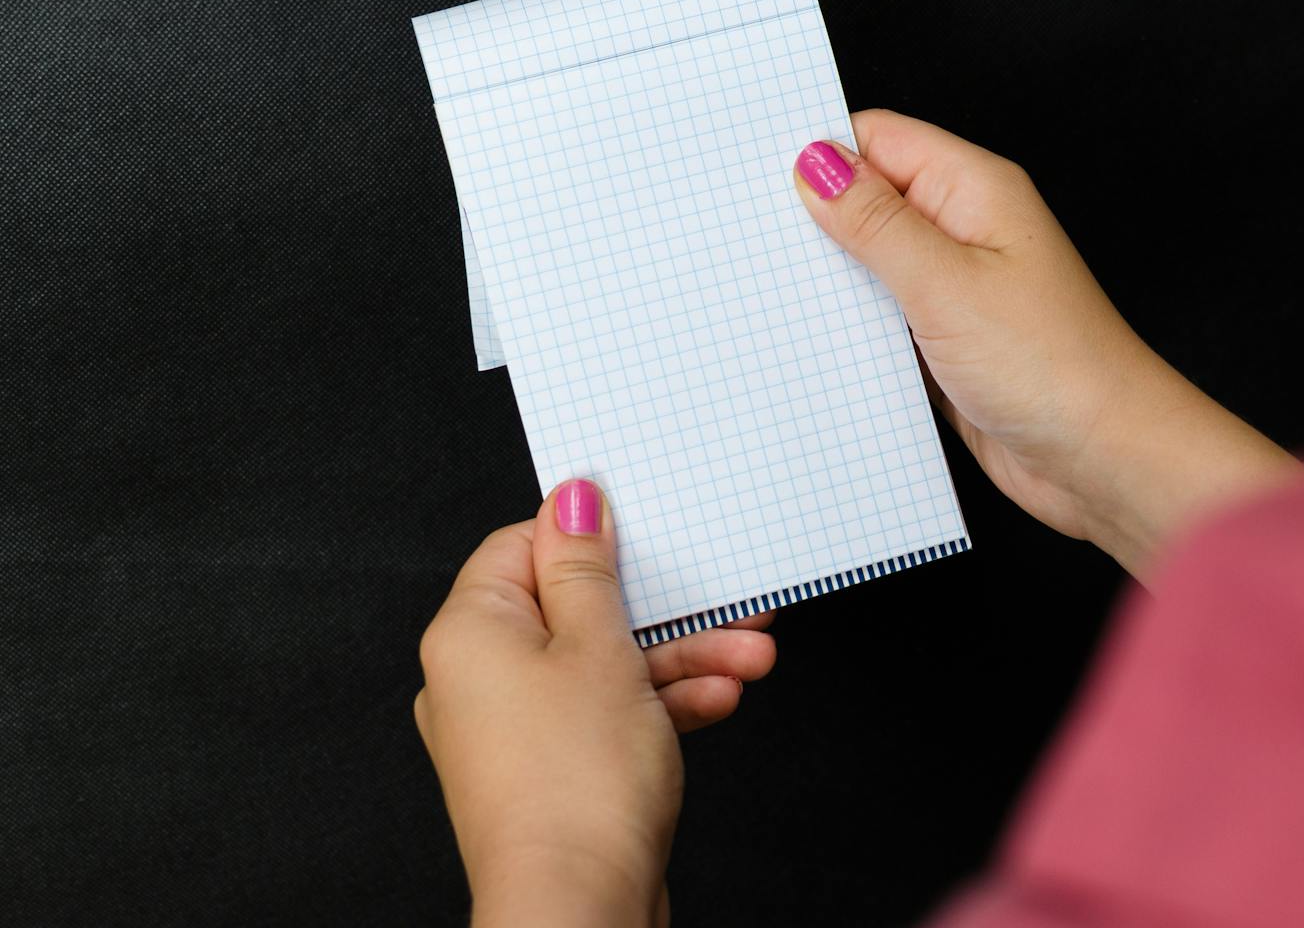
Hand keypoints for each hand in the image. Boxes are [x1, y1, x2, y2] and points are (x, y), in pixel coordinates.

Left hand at [415, 479, 775, 926]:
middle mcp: (478, 678)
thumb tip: (571, 501)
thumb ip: (587, 568)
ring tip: (749, 656)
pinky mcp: (550, 771)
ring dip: (680, 657)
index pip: (522, 546)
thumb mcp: (599, 646)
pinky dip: (661, 703)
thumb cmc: (576, 787)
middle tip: (724, 600)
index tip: (646, 530)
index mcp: (469, 632)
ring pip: (602, 664)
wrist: (580, 909)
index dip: (589, 536)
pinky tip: (718, 699)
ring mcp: (514, 730)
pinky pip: (607, 713)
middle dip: (662, 609)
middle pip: (576, 609)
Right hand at [793, 112, 1301, 578]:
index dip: (818, 151)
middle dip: (815, 219)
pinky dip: (852, 329)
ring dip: (831, 281)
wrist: (1104, 459)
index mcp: (975, 190)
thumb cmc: (1054, 366)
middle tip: (750, 242)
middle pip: (870, 200)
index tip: (756, 178)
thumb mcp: (945, 282)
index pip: (878, 139)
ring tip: (772, 297)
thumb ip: (875, 222)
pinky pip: (886, 321)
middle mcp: (967, 232)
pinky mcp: (949, 345)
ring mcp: (959, 291)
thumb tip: (817, 166)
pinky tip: (813, 346)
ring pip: (873, 265)